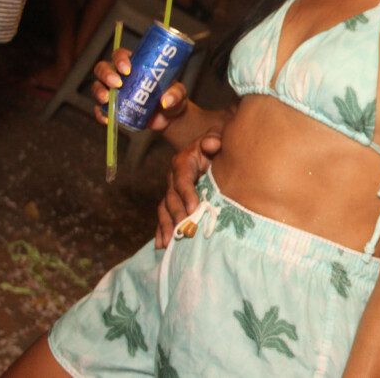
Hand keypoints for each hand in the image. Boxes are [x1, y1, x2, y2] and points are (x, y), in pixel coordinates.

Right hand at [91, 47, 187, 130]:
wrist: (170, 116)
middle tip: (117, 83)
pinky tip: (106, 117)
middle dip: (106, 74)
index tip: (126, 69)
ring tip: (107, 99)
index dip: (119, 59)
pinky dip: (100, 113)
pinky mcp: (114, 108)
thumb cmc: (172, 96)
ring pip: (98, 86)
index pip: (120, 55)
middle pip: (103, 68)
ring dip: (99, 91)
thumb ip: (175, 94)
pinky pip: (100, 109)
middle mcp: (121, 76)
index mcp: (135, 65)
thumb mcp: (178, 92)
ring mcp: (115, 92)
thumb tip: (166, 101)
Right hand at [155, 132, 220, 248]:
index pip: (182, 179)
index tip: (193, 209)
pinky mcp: (174, 201)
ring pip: (165, 209)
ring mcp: (172, 190)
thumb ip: (214, 139)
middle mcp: (174, 177)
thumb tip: (211, 144)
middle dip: (177, 215)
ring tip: (170, 243)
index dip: (187, 194)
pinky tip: (161, 245)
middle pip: (172, 198)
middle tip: (185, 230)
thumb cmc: (219, 142)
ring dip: (167, 226)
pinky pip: (164, 216)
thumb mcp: (218, 135)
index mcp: (183, 161)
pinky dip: (162, 230)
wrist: (215, 146)